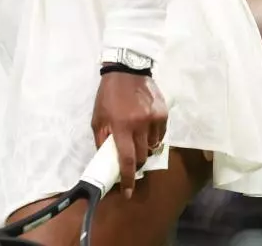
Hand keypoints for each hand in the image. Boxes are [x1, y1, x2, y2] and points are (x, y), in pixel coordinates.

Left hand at [90, 70, 167, 197]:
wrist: (127, 70)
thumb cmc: (108, 95)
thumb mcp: (98, 117)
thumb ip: (102, 139)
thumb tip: (106, 158)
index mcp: (121, 126)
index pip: (126, 159)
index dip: (127, 178)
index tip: (128, 192)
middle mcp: (140, 124)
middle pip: (141, 156)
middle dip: (135, 162)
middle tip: (129, 159)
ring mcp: (154, 119)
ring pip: (152, 147)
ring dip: (144, 149)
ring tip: (137, 140)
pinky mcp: (163, 114)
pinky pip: (160, 135)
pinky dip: (153, 138)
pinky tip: (146, 130)